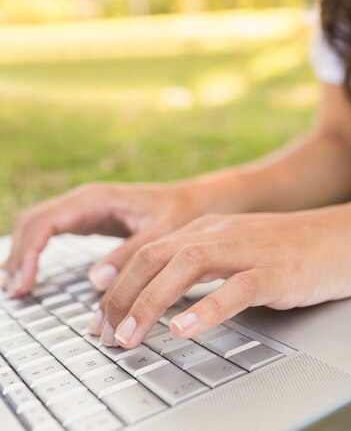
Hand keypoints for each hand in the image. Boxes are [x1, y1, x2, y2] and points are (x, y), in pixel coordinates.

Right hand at [4, 181, 197, 295]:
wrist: (192, 200)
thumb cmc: (179, 213)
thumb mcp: (161, 233)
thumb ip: (130, 254)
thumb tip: (95, 281)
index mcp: (98, 198)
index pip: (47, 221)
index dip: (29, 251)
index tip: (23, 282)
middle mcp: (85, 199)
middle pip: (34, 220)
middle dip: (19, 253)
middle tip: (15, 291)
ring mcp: (84, 207)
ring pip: (38, 224)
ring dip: (23, 252)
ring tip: (16, 287)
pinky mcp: (87, 219)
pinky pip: (50, 230)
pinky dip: (35, 250)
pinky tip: (30, 272)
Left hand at [90, 202, 350, 347]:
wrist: (346, 235)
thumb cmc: (289, 248)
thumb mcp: (236, 249)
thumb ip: (201, 266)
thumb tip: (162, 297)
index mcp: (207, 229)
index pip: (148, 252)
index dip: (117, 285)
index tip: (101, 319)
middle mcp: (220, 233)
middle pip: (156, 257)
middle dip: (122, 296)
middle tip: (106, 334)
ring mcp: (248, 249)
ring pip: (188, 265)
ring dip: (151, 302)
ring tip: (130, 335)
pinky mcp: (276, 270)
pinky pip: (236, 287)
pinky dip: (207, 308)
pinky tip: (185, 328)